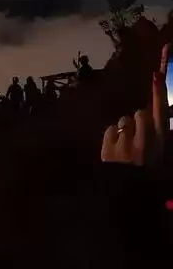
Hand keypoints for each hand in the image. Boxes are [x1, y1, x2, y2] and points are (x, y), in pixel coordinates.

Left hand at [101, 44, 168, 165]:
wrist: (126, 193)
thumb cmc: (146, 175)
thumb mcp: (158, 155)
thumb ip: (155, 135)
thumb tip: (147, 114)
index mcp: (161, 143)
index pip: (161, 112)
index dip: (158, 93)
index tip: (156, 75)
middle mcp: (145, 141)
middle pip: (140, 113)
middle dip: (138, 120)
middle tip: (138, 136)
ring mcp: (125, 143)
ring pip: (124, 121)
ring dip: (125, 129)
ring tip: (127, 147)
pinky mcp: (108, 146)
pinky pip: (110, 129)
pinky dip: (112, 136)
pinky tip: (116, 150)